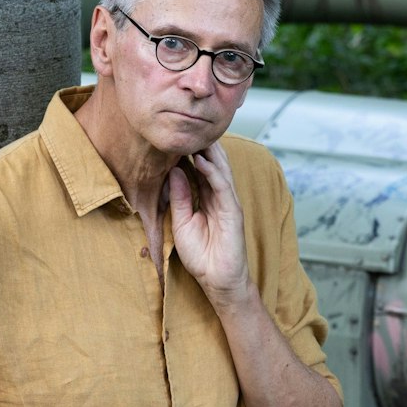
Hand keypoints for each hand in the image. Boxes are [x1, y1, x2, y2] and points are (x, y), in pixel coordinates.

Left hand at [168, 142, 250, 300]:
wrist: (218, 281)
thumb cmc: (202, 255)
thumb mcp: (181, 222)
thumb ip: (179, 197)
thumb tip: (174, 172)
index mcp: (206, 198)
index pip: (198, 169)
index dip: (188, 152)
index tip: (174, 135)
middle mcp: (218, 196)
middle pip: (211, 163)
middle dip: (200, 145)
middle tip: (186, 125)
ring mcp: (227, 202)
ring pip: (220, 169)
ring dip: (209, 151)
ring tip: (195, 133)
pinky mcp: (232, 211)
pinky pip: (222, 186)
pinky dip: (213, 172)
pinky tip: (203, 160)